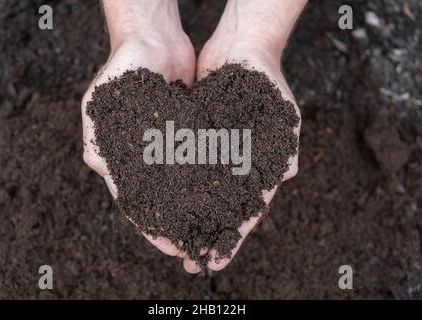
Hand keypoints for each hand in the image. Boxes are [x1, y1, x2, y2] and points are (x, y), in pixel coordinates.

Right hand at [81, 0, 200, 272]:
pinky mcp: (190, 134)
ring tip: (213, 228)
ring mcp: (169, 146)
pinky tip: (223, 195)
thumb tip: (100, 170)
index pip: (137, 201)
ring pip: (184, 185)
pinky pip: (201, 161)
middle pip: (163, 199)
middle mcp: (146, 156)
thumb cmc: (122, 68)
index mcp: (121, 157)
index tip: (170, 247)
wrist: (153, 38)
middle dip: (178, 224)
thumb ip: (98, 137)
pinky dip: (210, 179)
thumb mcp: (101, 102)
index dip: (153, 226)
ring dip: (196, 207)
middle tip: (196, 246)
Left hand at [194, 0, 305, 271]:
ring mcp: (214, 153)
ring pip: (198, 192)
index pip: (247, 211)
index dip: (233, 237)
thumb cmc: (268, 79)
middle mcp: (235, 164)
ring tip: (170, 239)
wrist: (242, 46)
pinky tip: (160, 201)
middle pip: (219, 208)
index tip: (217, 261)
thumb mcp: (282, 112)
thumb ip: (285, 145)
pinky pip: (182, 165)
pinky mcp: (195, 138)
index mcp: (259, 167)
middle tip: (188, 259)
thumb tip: (286, 175)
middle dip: (205, 234)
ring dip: (186, 215)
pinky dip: (173, 184)